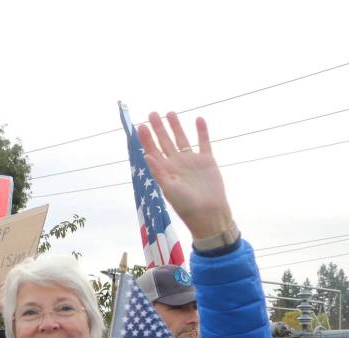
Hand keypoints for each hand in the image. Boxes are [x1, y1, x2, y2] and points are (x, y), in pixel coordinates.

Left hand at [136, 112, 233, 238]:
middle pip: (165, 142)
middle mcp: (176, 163)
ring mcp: (191, 161)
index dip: (146, 139)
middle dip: (158, 128)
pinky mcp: (207, 160)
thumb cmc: (186, 204)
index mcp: (165, 170)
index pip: (152, 151)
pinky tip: (198, 119)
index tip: (141, 126)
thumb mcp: (169, 188)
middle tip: (152, 113)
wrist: (209, 212)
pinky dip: (201, 131)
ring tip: (170, 112)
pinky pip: (204, 142)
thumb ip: (158, 171)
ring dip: (176, 126)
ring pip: (182, 139)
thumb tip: (146, 156)